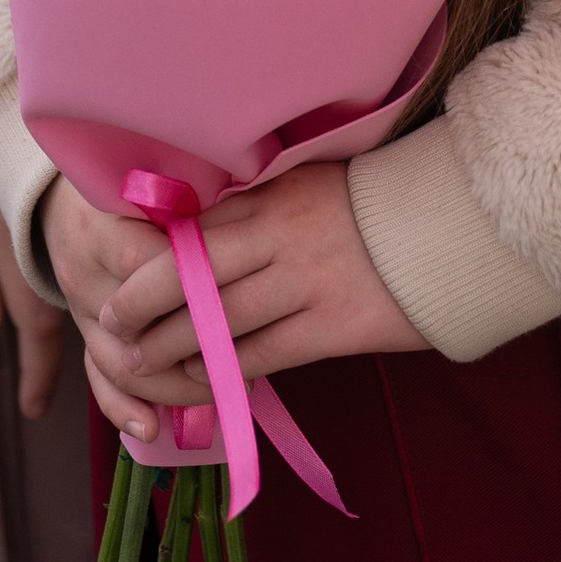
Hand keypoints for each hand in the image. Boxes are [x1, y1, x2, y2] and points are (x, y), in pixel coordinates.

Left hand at [47, 166, 425, 445]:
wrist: (448, 226)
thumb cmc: (373, 203)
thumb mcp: (309, 184)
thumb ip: (260, 204)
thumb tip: (202, 225)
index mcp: (272, 196)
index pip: (194, 229)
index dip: (149, 261)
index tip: (117, 278)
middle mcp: (279, 236)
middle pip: (192, 275)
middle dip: (144, 306)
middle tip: (113, 328)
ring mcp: (304, 283)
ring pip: (218, 321)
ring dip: (174, 346)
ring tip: (143, 361)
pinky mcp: (330, 327)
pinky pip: (262, 354)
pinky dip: (225, 369)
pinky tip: (203, 377)